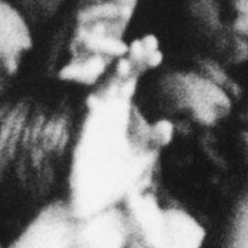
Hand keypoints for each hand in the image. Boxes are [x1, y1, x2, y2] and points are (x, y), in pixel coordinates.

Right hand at [64, 57, 153, 218]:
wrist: (85, 205)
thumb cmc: (111, 179)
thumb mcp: (139, 159)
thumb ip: (152, 142)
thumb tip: (167, 126)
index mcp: (117, 112)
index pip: (129, 80)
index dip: (140, 63)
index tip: (155, 49)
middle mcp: (103, 112)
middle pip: (116, 78)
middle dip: (130, 61)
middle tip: (146, 43)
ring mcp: (90, 124)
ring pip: (98, 94)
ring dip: (110, 79)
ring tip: (125, 64)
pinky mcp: (80, 141)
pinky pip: (84, 123)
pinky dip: (90, 111)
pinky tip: (96, 100)